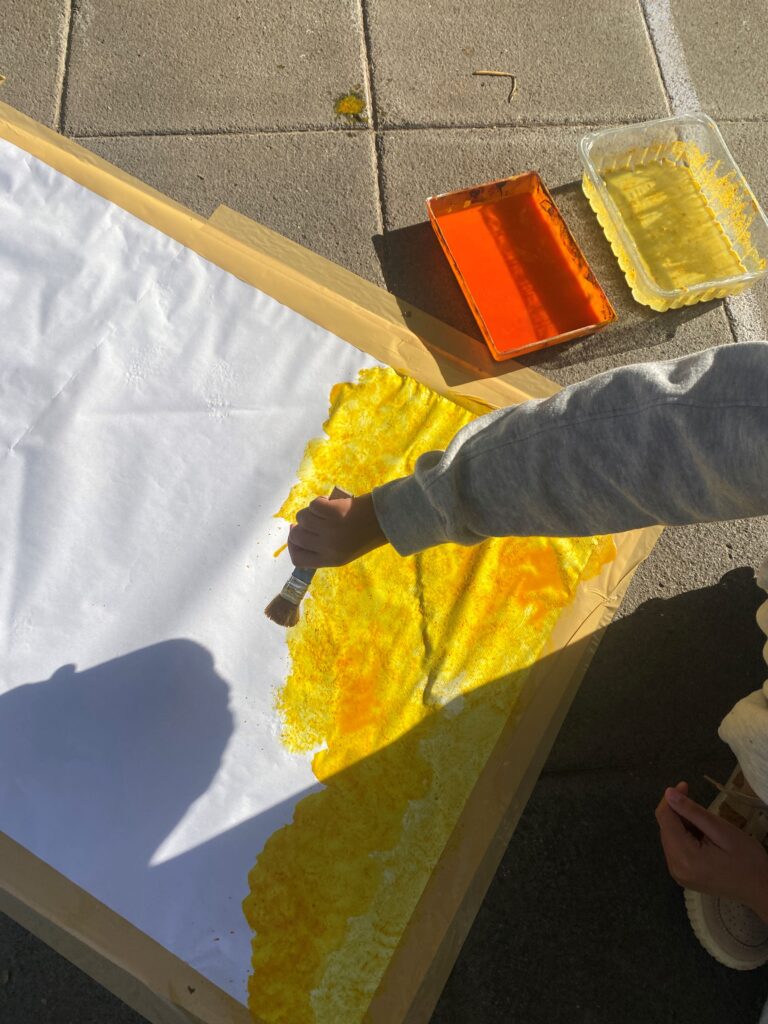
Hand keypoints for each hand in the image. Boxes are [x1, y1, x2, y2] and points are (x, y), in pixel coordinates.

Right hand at [287, 492, 386, 567]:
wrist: (386, 519)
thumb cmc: (364, 534)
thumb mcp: (343, 551)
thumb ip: (320, 548)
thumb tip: (293, 531)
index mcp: (331, 560)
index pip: (298, 559)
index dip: (293, 546)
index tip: (296, 534)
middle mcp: (328, 547)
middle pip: (296, 537)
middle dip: (301, 526)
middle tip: (313, 520)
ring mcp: (331, 529)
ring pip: (302, 518)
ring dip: (310, 512)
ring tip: (326, 512)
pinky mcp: (334, 511)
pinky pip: (313, 505)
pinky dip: (320, 501)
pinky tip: (330, 503)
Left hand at [655, 781, 767, 921]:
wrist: (761, 889)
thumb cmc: (746, 859)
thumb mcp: (721, 829)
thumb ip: (692, 811)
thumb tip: (669, 793)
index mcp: (684, 856)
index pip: (664, 819)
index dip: (671, 799)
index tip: (685, 786)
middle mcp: (675, 868)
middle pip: (666, 829)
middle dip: (678, 812)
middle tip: (700, 806)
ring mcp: (679, 875)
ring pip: (670, 838)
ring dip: (682, 825)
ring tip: (706, 824)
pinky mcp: (685, 877)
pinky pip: (677, 850)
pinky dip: (685, 838)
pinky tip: (702, 836)